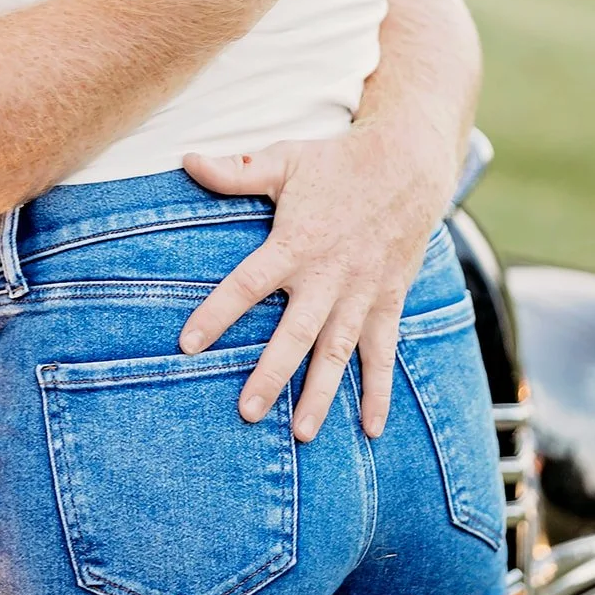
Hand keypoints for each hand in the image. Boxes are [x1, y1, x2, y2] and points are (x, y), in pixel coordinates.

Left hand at [178, 119, 454, 441]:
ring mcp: (362, 293)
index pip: (248, 284)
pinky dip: (380, 391)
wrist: (408, 163)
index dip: (217, 314)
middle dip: (271, 374)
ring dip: (321, 394)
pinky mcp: (388, 302)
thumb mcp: (284, 160)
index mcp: (295, 243)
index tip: (187, 345)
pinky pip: (383, 353)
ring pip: (338, 352)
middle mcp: (328, 275)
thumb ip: (235, 171)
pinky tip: (371, 429)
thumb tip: (186, 160)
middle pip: (295, 333)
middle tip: (247, 412)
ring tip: (301, 434)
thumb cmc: (337, 162)